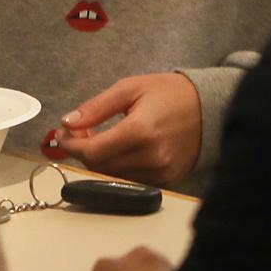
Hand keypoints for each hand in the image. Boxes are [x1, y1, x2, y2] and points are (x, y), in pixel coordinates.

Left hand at [49, 72, 201, 186]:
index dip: (71, 145)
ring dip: (97, 160)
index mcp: (141, 132)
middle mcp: (151, 158)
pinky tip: (117, 149)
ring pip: (112, 176)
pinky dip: (116, 167)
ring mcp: (160, 174)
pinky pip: (129, 180)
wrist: (210, 108)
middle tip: (79, 131)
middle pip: (99, 167)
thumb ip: (96, 107)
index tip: (60, 134)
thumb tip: (67, 122)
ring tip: (98, 137)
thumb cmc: (170, 94)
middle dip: (82, 150)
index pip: (93, 151)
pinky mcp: (166, 182)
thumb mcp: (130, 88)